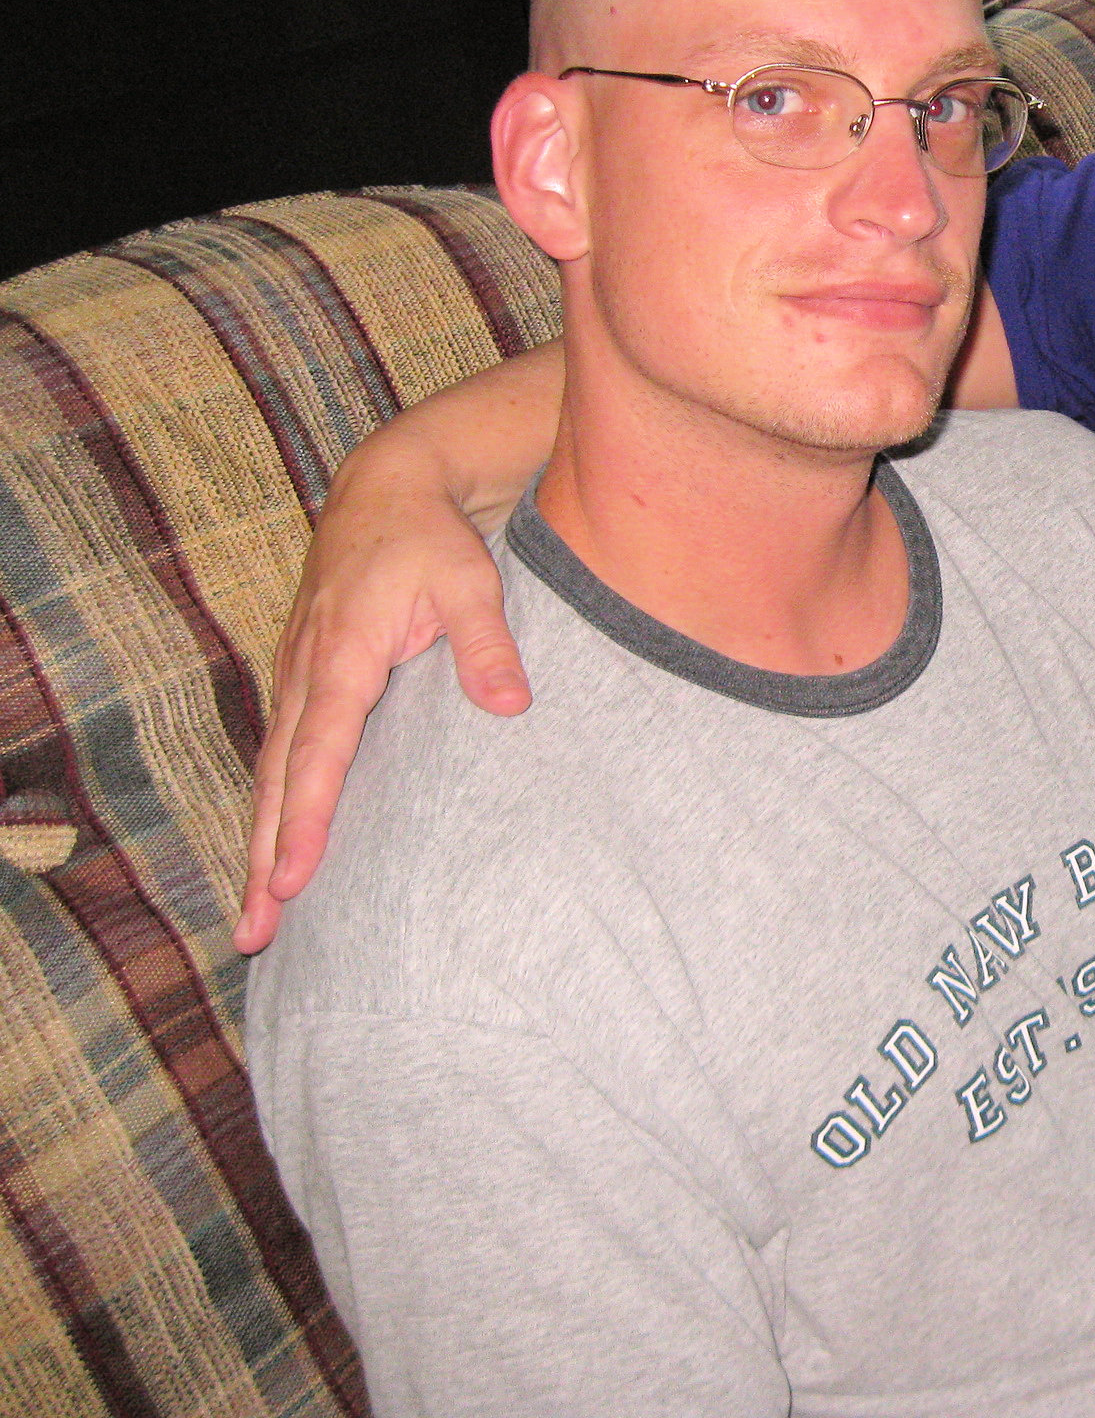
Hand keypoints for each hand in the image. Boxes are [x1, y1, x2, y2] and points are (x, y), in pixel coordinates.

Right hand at [234, 445, 526, 953]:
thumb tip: (510, 704)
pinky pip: (282, 758)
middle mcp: (306, 675)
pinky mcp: (302, 682)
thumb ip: (486, 644)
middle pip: (278, 784)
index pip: (320, 753)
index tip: (293, 880)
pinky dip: (272, 812)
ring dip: (260, 848)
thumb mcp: (470, 580)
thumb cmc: (432, 538)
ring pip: (272, 778)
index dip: (306, 820)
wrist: (387, 489)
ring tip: (254, 925)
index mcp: (343, 656)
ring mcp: (296, 679)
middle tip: (254, 935)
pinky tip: (272, 860)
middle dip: (263, 862)